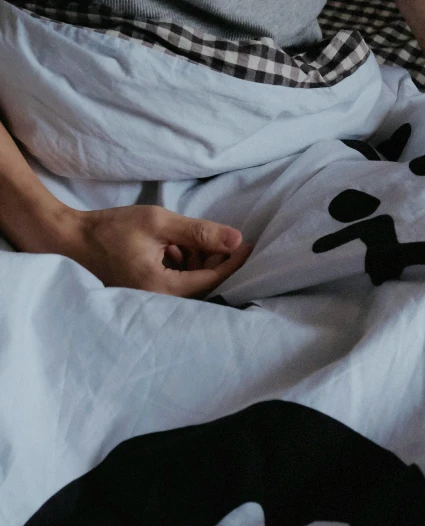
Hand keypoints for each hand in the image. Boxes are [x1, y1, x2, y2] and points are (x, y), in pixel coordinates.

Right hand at [63, 205, 251, 297]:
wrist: (73, 240)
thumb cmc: (112, 229)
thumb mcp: (158, 223)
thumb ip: (199, 232)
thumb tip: (237, 239)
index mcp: (162, 288)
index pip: (212, 280)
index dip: (234, 262)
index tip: (251, 246)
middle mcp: (158, 303)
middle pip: (203, 285)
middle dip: (214, 260)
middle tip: (215, 236)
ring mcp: (151, 302)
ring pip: (190, 284)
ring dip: (197, 261)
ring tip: (186, 239)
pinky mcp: (146, 295)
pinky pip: (176, 284)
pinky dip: (182, 265)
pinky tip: (173, 247)